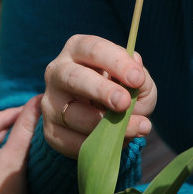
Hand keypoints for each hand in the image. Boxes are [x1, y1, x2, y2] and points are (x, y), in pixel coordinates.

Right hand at [42, 34, 156, 158]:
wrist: (100, 120)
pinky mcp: (51, 130)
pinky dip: (97, 145)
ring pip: (73, 115)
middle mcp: (58, 71)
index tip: (137, 78)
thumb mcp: (135, 81)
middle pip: (74, 77)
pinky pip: (71, 141)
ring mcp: (51, 101)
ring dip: (106, 126)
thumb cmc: (119, 90)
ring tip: (137, 128)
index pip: (93, 48)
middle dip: (101, 90)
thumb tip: (138, 80)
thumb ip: (142, 80)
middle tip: (125, 103)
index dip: (116, 62)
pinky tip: (116, 141)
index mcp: (78, 49)